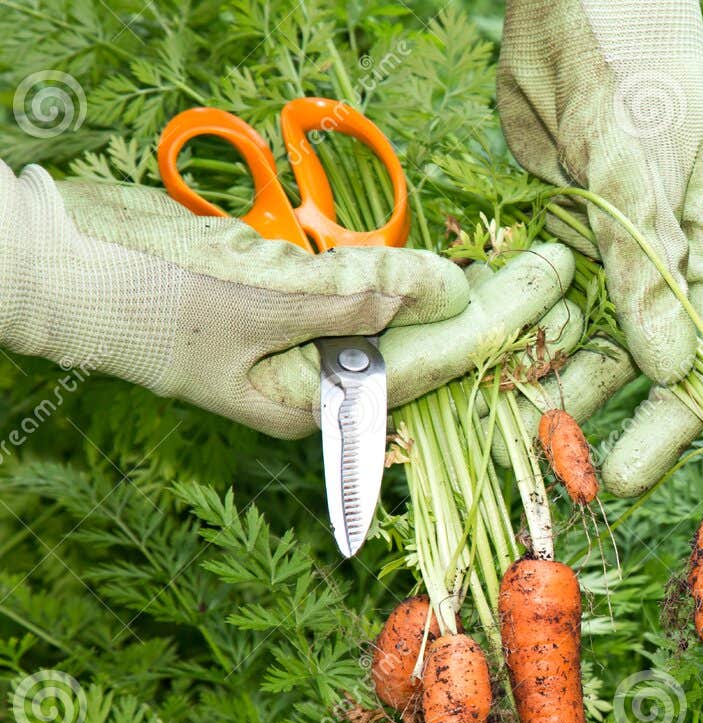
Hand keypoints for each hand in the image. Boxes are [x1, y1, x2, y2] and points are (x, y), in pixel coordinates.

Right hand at [0, 163, 578, 438]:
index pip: (437, 359)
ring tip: (540, 277)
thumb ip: (361, 294)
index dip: (503, 317)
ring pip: (419, 334)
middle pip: (442, 359)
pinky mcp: (298, 314)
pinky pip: (381, 306)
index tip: (556, 277)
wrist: (56, 264)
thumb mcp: (261, 294)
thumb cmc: (146, 290)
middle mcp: (329, 388)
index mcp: (323, 403)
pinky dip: (423, 287)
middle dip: (510, 323)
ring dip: (477, 305)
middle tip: (572, 278)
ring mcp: (314, 353)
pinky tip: (465, 271)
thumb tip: (450, 289)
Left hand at [498, 0, 702, 495]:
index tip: (627, 475)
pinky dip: (509, 330)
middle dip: (597, 412)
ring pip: (578, 335)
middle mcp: (659, 260)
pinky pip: (532, 297)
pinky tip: (476, 364)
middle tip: (552, 466)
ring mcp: (603, 248)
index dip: (671, 423)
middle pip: (637, 360)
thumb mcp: (637, 157)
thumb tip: (668, 371)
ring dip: (545, 379)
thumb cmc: (629, 57)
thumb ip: (645, 262)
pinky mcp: (552, 229)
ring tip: (504, 424)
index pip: (700, 353)